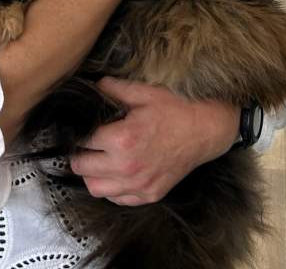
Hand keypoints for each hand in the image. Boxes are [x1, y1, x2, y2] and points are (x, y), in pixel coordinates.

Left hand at [69, 77, 238, 205]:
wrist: (206, 130)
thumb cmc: (176, 110)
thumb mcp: (144, 93)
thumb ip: (114, 89)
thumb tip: (92, 86)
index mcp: (123, 139)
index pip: (82, 140)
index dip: (78, 132)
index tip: (79, 128)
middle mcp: (127, 166)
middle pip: (82, 167)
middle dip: (79, 153)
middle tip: (85, 144)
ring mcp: (139, 184)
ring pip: (95, 188)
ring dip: (91, 174)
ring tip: (97, 160)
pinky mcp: (149, 194)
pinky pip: (117, 199)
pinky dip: (111, 188)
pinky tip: (116, 172)